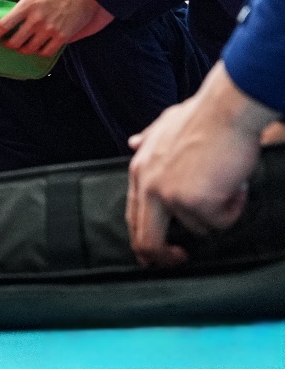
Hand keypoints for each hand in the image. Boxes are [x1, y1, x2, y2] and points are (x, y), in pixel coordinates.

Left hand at [0, 0, 113, 55]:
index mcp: (26, 5)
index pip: (4, 25)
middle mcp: (36, 20)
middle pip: (15, 42)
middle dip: (9, 44)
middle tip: (8, 43)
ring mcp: (49, 30)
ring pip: (30, 49)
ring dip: (24, 49)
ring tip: (23, 46)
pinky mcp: (63, 36)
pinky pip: (47, 52)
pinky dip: (40, 52)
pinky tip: (39, 48)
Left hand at [126, 61, 276, 265]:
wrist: (225, 110)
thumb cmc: (201, 116)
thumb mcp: (164, 124)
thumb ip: (148, 138)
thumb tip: (133, 142)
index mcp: (139, 170)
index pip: (133, 215)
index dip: (142, 239)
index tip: (154, 254)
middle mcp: (149, 186)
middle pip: (147, 238)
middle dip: (161, 257)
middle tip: (179, 258)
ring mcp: (171, 196)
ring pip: (197, 227)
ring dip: (217, 212)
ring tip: (227, 183)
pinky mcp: (196, 202)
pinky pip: (219, 222)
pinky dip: (233, 208)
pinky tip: (236, 184)